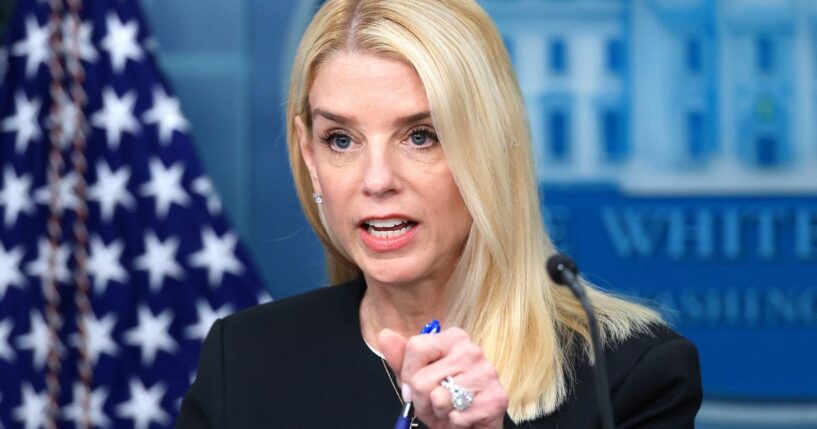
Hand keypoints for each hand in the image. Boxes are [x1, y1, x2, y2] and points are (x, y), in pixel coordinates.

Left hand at [379, 328, 508, 428]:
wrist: (472, 426)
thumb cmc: (445, 399)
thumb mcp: (418, 378)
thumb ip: (401, 358)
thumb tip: (385, 334)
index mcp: (453, 338)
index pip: (416, 347)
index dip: (408, 374)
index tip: (415, 385)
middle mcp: (472, 350)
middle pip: (422, 378)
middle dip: (422, 399)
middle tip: (434, 403)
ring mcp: (486, 373)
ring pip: (438, 397)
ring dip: (438, 412)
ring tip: (448, 410)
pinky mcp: (495, 399)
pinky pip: (456, 416)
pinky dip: (454, 423)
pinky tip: (463, 418)